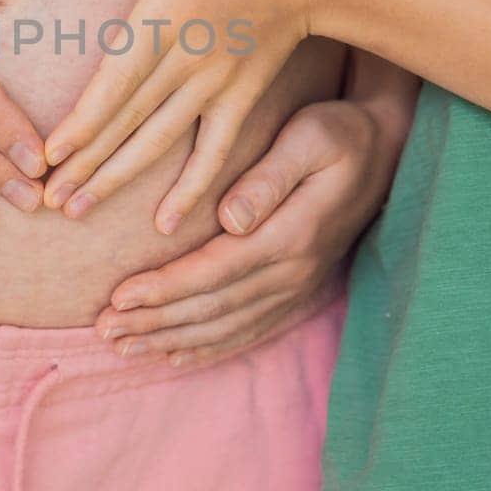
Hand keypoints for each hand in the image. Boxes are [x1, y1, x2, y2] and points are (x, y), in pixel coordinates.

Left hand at [42, 0, 342, 231]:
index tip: (50, 154)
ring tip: (75, 212)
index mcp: (166, 14)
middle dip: (84, 163)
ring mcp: (216, 84)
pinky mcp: (240, 97)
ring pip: (160, 142)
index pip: (117, 78)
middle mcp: (188, 58)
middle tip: (42, 201)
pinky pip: (213, 151)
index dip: (83, 120)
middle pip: (128, 121)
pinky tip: (164, 224)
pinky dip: (191, 188)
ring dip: (118, 180)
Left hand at [92, 96, 406, 366]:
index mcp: (291, 234)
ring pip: (227, 326)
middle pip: (213, 307)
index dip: (164, 289)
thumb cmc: (339, 133)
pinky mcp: (301, 291)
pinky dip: (211, 348)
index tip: (118, 296)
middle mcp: (295, 271)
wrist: (386, 149)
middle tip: (104, 330)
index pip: (215, 271)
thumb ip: (269, 178)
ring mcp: (300, 286)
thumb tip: (230, 219)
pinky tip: (176, 356)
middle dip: (154, 321)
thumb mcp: (310, 138)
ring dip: (172, 339)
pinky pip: (253, 330)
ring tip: (124, 346)